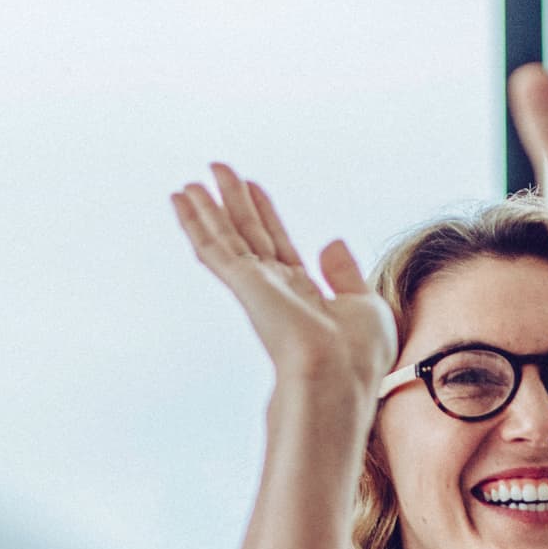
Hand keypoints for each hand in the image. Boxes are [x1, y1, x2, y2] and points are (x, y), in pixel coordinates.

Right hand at [172, 164, 395, 397]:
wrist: (339, 377)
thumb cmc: (357, 356)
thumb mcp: (365, 306)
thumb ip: (345, 274)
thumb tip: (329, 243)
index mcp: (302, 294)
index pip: (278, 244)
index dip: (265, 214)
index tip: (253, 187)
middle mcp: (274, 289)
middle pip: (247, 234)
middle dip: (233, 202)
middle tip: (217, 171)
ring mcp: (255, 287)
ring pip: (224, 238)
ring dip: (206, 210)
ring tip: (190, 183)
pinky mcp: (243, 284)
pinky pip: (213, 246)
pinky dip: (196, 221)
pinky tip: (182, 200)